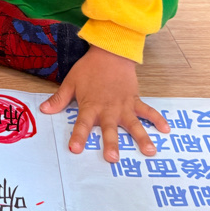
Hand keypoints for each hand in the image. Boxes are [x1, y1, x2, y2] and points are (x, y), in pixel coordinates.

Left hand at [39, 45, 168, 161]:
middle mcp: (108, 108)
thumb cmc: (89, 68)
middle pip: (109, 128)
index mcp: (90, 105)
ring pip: (133, 124)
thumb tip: (43, 110)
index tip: (75, 149)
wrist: (110, 51)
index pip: (82, 124)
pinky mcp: (134, 100)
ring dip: (141, 137)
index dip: (78, 136)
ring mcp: (123, 105)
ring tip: (149, 151)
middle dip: (111, 143)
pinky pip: (147, 111)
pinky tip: (166, 130)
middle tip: (113, 158)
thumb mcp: (71, 82)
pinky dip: (157, 119)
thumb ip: (59, 99)